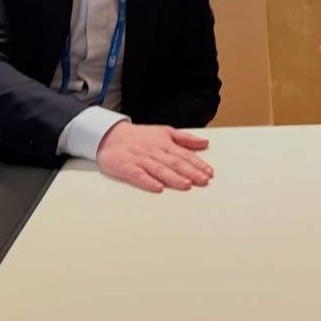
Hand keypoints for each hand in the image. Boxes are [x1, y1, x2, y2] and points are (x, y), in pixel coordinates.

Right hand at [96, 121, 213, 192]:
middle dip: (190, 172)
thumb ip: (185, 138)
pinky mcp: (126, 167)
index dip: (198, 164)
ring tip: (186, 184)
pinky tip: (158, 188)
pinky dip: (148, 181)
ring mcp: (140, 159)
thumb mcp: (165, 131)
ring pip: (159, 169)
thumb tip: (205, 142)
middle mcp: (154, 152)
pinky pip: (138, 175)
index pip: (184, 155)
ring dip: (173, 177)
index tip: (209, 172)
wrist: (110, 135)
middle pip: (175, 162)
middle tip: (203, 180)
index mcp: (165, 144)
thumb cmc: (140, 136)